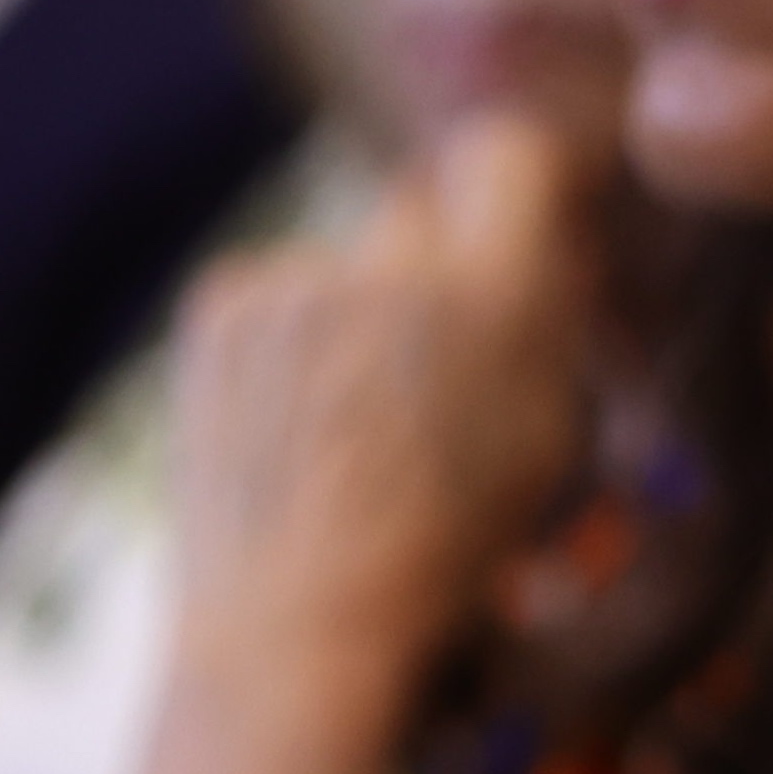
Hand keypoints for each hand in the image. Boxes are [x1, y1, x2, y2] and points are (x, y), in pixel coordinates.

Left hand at [76, 116, 601, 773]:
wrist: (292, 625)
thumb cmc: (443, 552)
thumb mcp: (548, 437)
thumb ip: (549, 317)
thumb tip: (550, 229)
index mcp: (494, 297)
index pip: (510, 148)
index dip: (519, 176)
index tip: (526, 210)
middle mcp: (391, 265)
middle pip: (423, 200)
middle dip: (437, 256)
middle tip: (438, 344)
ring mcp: (295, 279)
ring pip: (349, 254)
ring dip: (361, 306)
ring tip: (354, 417)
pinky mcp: (223, 300)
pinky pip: (282, 286)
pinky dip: (293, 334)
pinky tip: (297, 422)